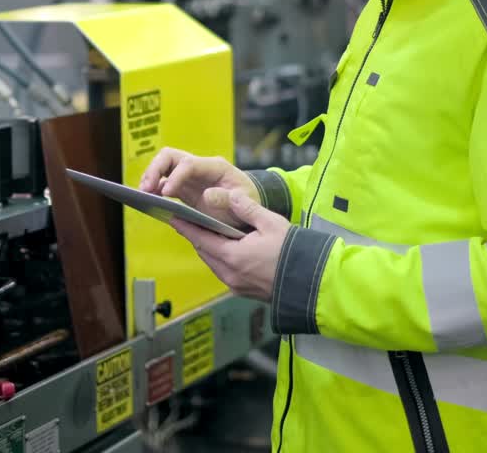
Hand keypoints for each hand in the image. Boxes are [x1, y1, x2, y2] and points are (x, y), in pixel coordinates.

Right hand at [140, 148, 258, 228]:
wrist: (247, 206)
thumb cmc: (247, 202)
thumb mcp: (244, 202)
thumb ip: (228, 199)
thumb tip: (206, 195)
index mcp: (215, 166)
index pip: (188, 164)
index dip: (175, 177)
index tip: (166, 194)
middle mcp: (198, 167)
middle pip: (169, 157)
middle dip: (154, 170)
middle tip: (144, 190)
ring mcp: (188, 176)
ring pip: (162, 167)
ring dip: (150, 178)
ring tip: (142, 196)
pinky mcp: (182, 188)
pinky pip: (162, 184)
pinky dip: (153, 190)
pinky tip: (148, 202)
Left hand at [170, 189, 290, 301]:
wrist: (311, 281)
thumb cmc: (293, 251)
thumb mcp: (271, 223)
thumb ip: (247, 208)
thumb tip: (231, 195)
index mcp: (233, 256)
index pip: (201, 239)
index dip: (187, 228)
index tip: (174, 219)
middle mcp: (231, 274)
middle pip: (205, 253)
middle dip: (197, 238)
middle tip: (188, 224)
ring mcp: (237, 286)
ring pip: (214, 265)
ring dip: (209, 250)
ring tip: (206, 235)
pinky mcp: (246, 292)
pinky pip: (225, 273)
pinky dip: (221, 260)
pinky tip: (227, 251)